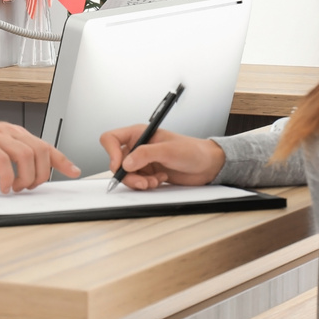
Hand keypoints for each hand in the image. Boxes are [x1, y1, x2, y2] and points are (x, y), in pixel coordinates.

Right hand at [0, 114, 79, 191]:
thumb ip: (10, 154)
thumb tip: (25, 170)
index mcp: (14, 133)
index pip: (45, 145)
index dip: (62, 159)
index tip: (74, 171)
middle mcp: (8, 132)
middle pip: (39, 150)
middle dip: (41, 173)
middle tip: (30, 186)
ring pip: (26, 155)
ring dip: (26, 177)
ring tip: (16, 187)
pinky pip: (2, 161)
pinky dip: (7, 176)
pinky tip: (4, 186)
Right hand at [99, 125, 225, 189]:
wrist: (207, 165)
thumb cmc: (192, 150)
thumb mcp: (168, 150)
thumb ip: (145, 154)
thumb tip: (125, 163)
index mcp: (139, 134)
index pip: (111, 139)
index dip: (111, 153)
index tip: (119, 166)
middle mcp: (138, 146)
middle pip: (118, 162)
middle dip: (128, 175)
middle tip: (142, 182)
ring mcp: (143, 161)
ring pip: (127, 175)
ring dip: (138, 182)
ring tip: (154, 181)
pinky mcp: (148, 172)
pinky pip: (137, 182)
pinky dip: (146, 184)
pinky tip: (160, 180)